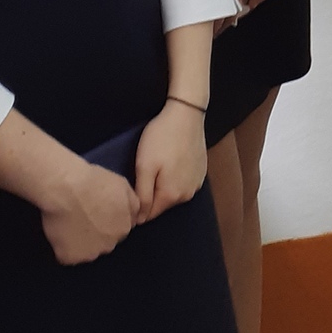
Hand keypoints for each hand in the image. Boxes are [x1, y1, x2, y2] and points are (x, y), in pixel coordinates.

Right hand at [40, 156, 139, 264]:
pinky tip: (60, 233)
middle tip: (83, 217)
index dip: (108, 220)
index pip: (119, 230)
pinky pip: (69, 256)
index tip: (97, 212)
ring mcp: (90, 254)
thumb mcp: (122, 185)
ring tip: (70, 225)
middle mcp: (110, 245)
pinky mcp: (70, 258)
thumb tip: (133, 216)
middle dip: (98, 233)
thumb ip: (132, 205)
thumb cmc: (92, 181)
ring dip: (82, 242)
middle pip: (105, 242)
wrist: (64, 189)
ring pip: (88, 251)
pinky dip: (65, 248)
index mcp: (124, 227)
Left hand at [133, 98, 207, 222]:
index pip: (149, 215)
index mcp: (171, 196)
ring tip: (156, 167)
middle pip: (162, 205)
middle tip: (141, 175)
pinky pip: (183, 183)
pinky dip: (175, 178)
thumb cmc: (161, 138)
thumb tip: (139, 220)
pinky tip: (171, 162)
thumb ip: (142, 196)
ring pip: (173, 194)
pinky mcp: (202, 171)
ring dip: (163, 187)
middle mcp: (187, 195)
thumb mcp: (145, 166)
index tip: (130, 191)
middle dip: (150, 197)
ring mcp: (197, 183)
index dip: (136, 208)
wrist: (187, 113)